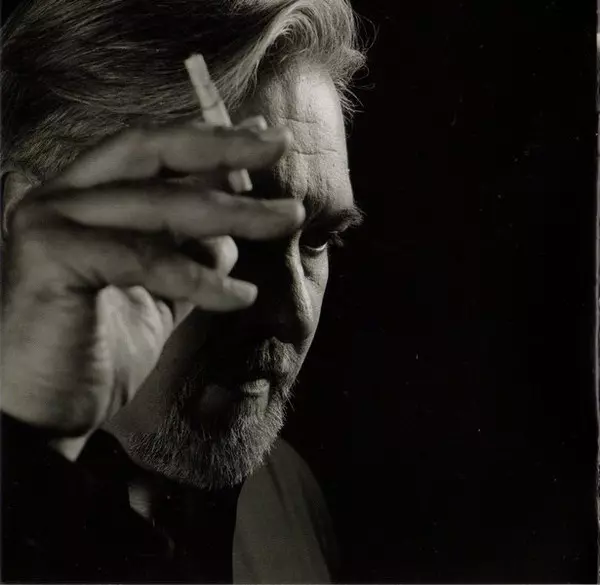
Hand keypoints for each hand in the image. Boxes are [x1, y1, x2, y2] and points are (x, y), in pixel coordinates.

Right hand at [1, 121, 302, 443]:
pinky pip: (144, 259)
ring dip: (235, 213)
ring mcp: (49, 221)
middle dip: (223, 146)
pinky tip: (242, 296)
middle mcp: (62, 197)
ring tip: (288, 218)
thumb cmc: (98, 352)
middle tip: (280, 145)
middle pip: (153, 151)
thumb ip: (189, 255)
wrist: (43, 415)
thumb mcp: (160, 294)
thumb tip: (232, 232)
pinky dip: (199, 278)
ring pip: (160, 205)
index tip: (265, 138)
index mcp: (86, 200)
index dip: (213, 141)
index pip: (155, 153)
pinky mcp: (50, 256)